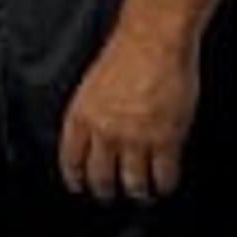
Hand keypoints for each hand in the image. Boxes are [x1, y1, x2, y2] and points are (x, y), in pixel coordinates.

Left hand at [58, 21, 198, 202]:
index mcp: (81, 114)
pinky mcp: (165, 140)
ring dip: (137, 192)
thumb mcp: (92, 85)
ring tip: (141, 192)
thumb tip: (94, 139)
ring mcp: (135, 138)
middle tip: (111, 194)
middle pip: (101, 177)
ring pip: (133, 184)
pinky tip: (164, 183)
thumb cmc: (124, 55)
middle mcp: (104, 131)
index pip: (71, 157)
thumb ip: (91, 114)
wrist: (152, 42)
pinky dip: (164, 185)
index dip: (75, 177)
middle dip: (106, 190)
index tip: (79, 186)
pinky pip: (164, 177)